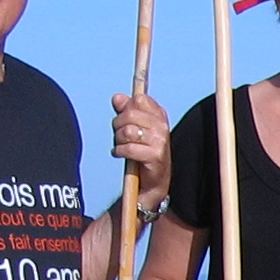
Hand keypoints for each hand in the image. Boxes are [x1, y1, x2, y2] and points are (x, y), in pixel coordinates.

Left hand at [112, 91, 170, 208]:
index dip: (127, 107)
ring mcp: (160, 141)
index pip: (139, 99)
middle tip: (121, 136)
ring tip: (121, 146)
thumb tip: (117, 97)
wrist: (152, 182)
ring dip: (119, 139)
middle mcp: (162, 126)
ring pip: (128, 130)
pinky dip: (119, 151)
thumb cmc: (143, 153)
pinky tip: (121, 154)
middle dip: (118, 125)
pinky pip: (128, 148)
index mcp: (159, 116)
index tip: (126, 118)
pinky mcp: (154, 156)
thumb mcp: (135, 127)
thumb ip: (126, 110)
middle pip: (130, 113)